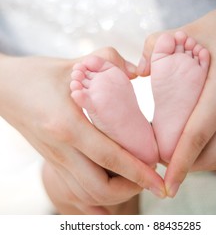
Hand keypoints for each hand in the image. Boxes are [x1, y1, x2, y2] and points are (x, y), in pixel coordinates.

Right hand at [0, 48, 164, 213]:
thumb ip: (109, 60)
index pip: (109, 156)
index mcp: (68, 125)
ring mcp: (54, 159)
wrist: (4, 88)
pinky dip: (95, 196)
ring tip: (134, 179)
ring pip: (86, 194)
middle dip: (130, 188)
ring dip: (114, 193)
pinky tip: (110, 189)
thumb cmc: (38, 74)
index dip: (138, 172)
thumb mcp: (74, 63)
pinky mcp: (52, 161)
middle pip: (98, 188)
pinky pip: (74, 190)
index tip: (159, 181)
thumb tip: (138, 72)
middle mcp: (61, 149)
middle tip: (148, 176)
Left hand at [137, 0, 215, 196]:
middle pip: (213, 155)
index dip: (180, 163)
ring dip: (196, 161)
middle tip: (160, 166)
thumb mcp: (191, 28)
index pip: (197, 135)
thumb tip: (139, 71)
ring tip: (173, 158)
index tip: (166, 183)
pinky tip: (189, 141)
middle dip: (186, 168)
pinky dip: (207, 149)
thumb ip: (158, 45)